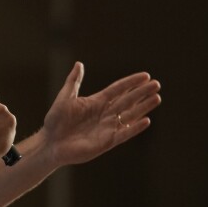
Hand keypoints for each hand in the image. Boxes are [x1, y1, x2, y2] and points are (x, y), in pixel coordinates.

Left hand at [42, 62, 160, 165]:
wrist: (50, 143)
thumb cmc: (55, 121)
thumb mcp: (65, 98)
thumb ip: (73, 81)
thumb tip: (79, 64)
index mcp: (97, 102)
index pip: (118, 89)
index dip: (131, 83)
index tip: (145, 76)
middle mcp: (105, 114)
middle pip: (128, 101)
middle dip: (142, 93)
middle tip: (157, 84)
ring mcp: (107, 128)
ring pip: (129, 115)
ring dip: (143, 107)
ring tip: (156, 98)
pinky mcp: (106, 142)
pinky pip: (123, 134)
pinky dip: (134, 128)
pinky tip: (146, 121)